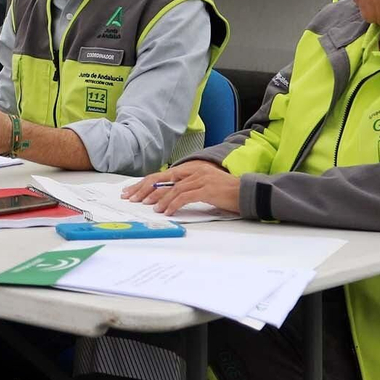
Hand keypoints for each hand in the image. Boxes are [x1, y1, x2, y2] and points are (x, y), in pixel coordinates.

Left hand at [121, 160, 239, 215]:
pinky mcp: (206, 189)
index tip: (132, 192)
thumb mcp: (203, 186)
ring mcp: (200, 178)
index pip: (163, 175)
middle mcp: (194, 170)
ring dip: (159, 199)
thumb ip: (187, 188)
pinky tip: (167, 211)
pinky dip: (174, 204)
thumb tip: (166, 198)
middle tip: (132, 198)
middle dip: (145, 189)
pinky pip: (185, 196)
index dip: (146, 183)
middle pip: (163, 179)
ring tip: (151, 208)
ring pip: (173, 188)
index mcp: (191, 168)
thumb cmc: (225, 193)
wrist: (247, 193)